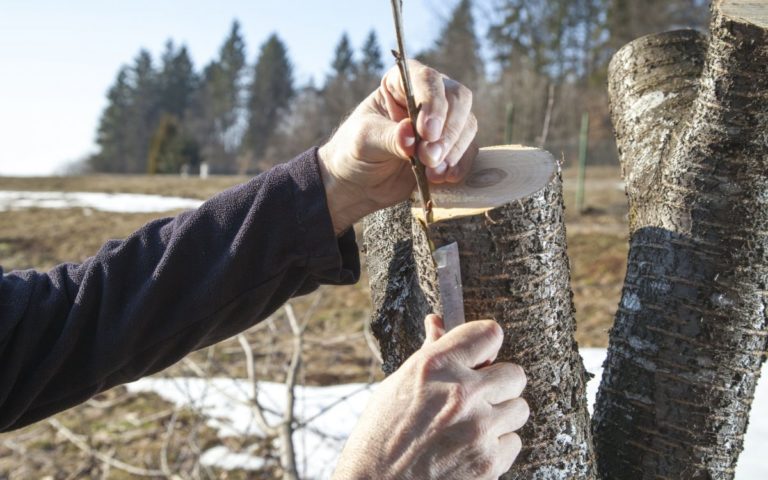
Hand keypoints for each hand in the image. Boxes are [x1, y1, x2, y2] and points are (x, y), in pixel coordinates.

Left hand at [319, 60, 477, 233]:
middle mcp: (428, 96)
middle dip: (447, 131)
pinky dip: (460, 165)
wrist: (358, 183)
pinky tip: (444, 178)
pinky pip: (469, 150)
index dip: (433, 103)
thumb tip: (410, 136)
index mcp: (402, 83)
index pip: (428, 80)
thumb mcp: (364, 141)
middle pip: (458, 99)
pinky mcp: (451, 147)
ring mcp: (443, 121)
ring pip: (467, 125)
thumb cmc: (355, 151)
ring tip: (432, 174)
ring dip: (454, 151)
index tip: (427, 133)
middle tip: (430, 157)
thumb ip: (388, 137)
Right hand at [333, 315, 528, 479]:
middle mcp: (460, 393)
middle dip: (498, 384)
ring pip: (519, 409)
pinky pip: (514, 442)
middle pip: (515, 374)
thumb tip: (438, 322)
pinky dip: (496, 447)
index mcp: (435, 366)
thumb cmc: (381, 434)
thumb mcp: (399, 385)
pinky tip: (469, 449)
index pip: (490, 334)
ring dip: (500, 416)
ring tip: (470, 425)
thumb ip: (431, 353)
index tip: (480, 355)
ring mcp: (478, 430)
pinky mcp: (488, 463)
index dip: (485, 345)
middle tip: (476, 396)